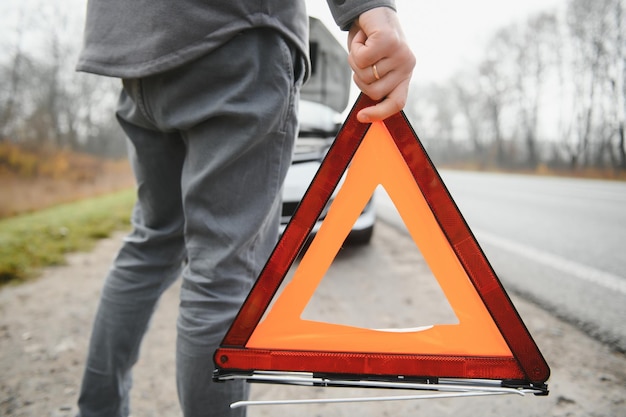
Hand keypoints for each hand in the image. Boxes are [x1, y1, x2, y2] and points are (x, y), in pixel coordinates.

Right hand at [348, 7, 414, 122]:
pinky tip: (363, 37)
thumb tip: (364, 112)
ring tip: (364, 46)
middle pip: (373, 91)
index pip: (397, 103)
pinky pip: (362, 58)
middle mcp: (407, 66)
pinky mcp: (389, 41)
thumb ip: (374, 83)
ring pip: (365, 74)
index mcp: (404, 74)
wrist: (371, 10)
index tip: (361, 116)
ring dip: (355, 60)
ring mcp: (400, 54)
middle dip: (359, 77)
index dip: (379, 114)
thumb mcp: (375, 65)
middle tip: (362, 59)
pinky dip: (355, 48)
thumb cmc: (370, 40)